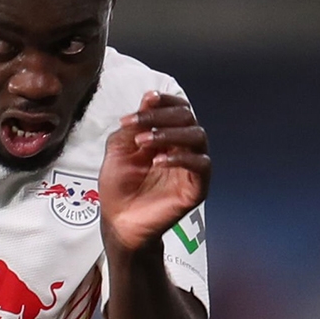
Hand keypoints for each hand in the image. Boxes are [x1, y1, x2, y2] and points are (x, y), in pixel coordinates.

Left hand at [99, 91, 209, 252]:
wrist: (118, 220)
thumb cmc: (118, 186)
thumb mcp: (119, 148)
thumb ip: (134, 124)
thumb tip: (149, 98)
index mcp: (167, 136)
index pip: (177, 109)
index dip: (165, 101)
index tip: (148, 99)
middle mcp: (183, 148)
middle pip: (188, 118)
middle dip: (161, 116)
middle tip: (136, 125)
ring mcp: (191, 167)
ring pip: (198, 136)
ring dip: (169, 133)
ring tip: (143, 142)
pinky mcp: (197, 187)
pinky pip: (200, 165)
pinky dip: (180, 158)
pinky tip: (158, 161)